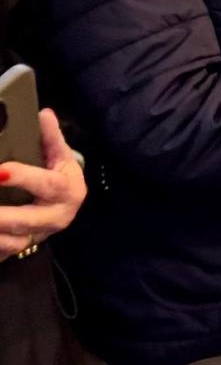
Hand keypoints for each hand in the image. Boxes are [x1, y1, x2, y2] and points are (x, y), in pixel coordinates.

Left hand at [0, 109, 86, 260]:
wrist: (63, 206)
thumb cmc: (58, 175)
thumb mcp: (60, 156)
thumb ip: (51, 138)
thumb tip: (44, 114)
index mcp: (69, 191)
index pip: (48, 184)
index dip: (24, 178)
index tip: (1, 171)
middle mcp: (57, 217)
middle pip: (27, 219)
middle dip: (3, 216)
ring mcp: (39, 235)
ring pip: (12, 241)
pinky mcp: (22, 247)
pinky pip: (4, 250)